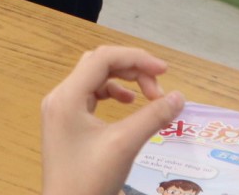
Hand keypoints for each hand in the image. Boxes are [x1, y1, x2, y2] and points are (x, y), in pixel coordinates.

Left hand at [39, 46, 184, 194]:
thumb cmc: (89, 180)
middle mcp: (60, 98)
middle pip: (99, 65)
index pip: (103, 58)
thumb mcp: (124, 145)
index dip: (136, 59)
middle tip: (158, 89)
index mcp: (66, 96)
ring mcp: (60, 111)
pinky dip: (113, 95)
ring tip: (148, 97)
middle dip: (132, 70)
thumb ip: (153, 116)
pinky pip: (91, 96)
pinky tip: (129, 104)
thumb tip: (178, 97)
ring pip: (95, 79)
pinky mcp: (66, 124)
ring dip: (124, 82)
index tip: (164, 71)